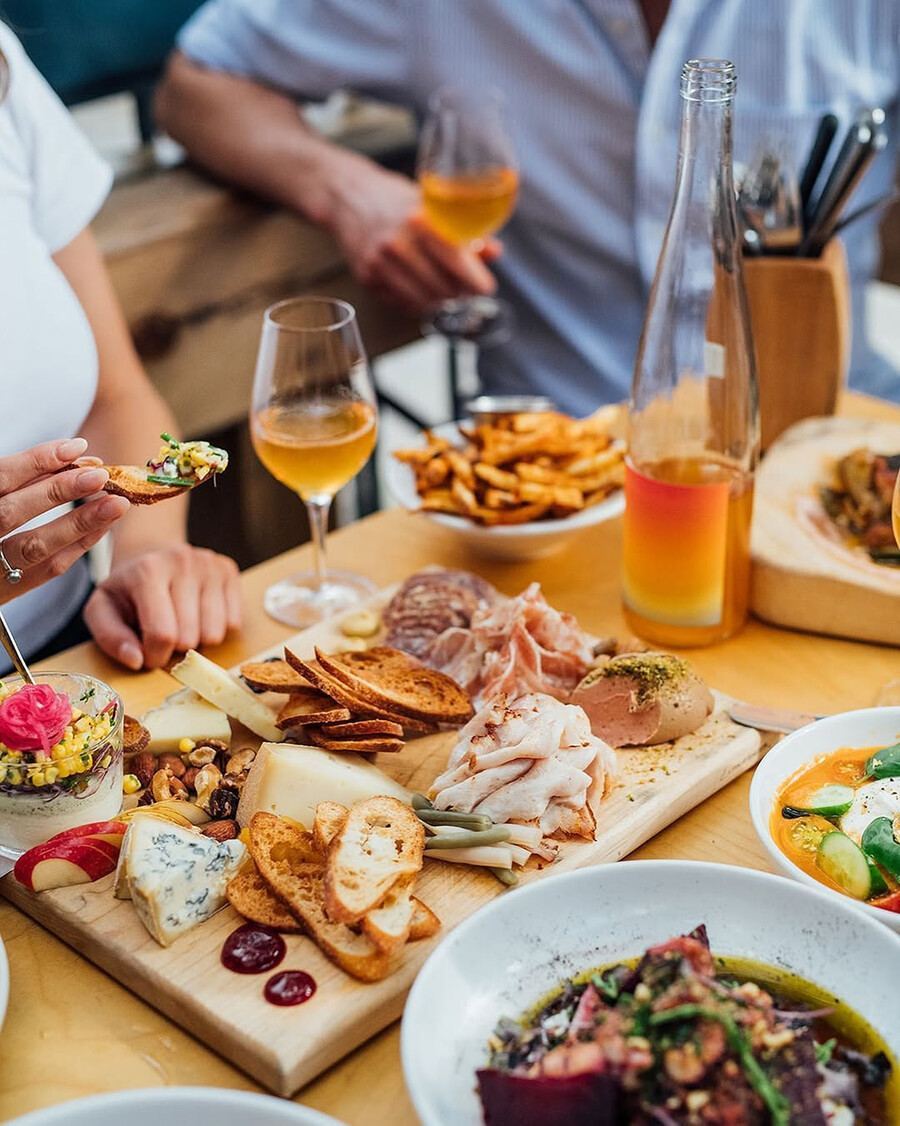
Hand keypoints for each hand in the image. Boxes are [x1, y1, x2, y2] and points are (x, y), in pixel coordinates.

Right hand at [0, 438, 128, 600]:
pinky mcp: (8, 590)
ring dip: (78, 522)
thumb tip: (74, 458)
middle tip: (100, 476)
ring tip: (115, 503)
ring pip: (33, 546)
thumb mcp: (0, 496)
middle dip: (58, 491)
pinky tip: (103, 526)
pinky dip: (78, 544)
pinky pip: (48, 568)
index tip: (75, 448)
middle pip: (11, 512)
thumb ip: (22, 482)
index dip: (35, 462)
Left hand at [83, 544, 240, 669]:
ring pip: (215, 634)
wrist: (151, 553)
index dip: (154, 657)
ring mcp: (210, 565)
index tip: (146, 653)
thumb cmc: (127, 589)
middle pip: (190, 638)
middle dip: (174, 649)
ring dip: (197, 640)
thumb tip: (137, 660)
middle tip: (163, 636)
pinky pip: (234, 623)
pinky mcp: (229, 570)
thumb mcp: (102, 611)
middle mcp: (183, 562)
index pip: (162, 635)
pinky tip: (199, 615)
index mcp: (147, 571)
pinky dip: (216, 628)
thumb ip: (111, 638)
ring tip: (181, 625)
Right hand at [326, 154, 500, 314]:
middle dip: (460, 294)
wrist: (345, 196)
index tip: (485, 288)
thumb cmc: (392, 198)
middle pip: (443, 288)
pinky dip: (416, 302)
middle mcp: (398, 244)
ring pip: (423, 301)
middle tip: (467, 291)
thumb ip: (462, 229)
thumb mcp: (429, 203)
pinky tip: (420, 290)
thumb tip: (494, 252)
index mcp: (419, 220)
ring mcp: (380, 263)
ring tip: (447, 292)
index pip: (457, 261)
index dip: (476, 281)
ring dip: (440, 302)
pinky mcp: (367, 277)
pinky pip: (401, 303)